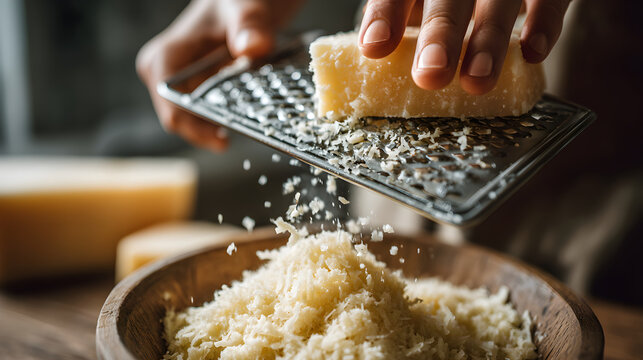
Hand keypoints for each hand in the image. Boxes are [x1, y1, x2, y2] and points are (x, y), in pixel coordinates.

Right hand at [136, 0, 301, 151]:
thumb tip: (251, 47)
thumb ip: (249, 25)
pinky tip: (255, 114)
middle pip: (186, 122)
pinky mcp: (199, 89)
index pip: (172, 110)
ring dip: (227, 124)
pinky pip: (212, 113)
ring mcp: (183, 85)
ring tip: (258, 122)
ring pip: (200, 121)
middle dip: (216, 130)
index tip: (226, 139)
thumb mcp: (245, 6)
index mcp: (165, 59)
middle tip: (253, 130)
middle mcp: (167, 76)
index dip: (196, 130)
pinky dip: (234, 116)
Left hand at [358, 0, 570, 94]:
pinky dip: (544, 23)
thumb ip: (403, 30)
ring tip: (476, 80)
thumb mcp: (421, 8)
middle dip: (440, 34)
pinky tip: (531, 53)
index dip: (385, 14)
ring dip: (489, 39)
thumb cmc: (450, 4)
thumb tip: (374, 70)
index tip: (374, 47)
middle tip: (430, 75)